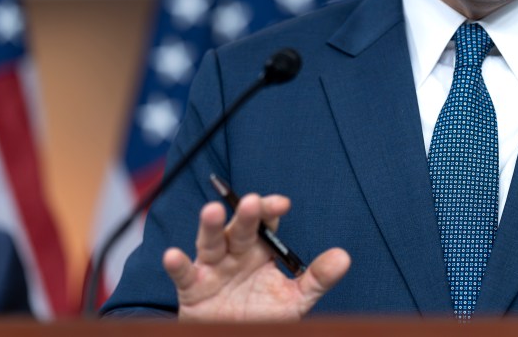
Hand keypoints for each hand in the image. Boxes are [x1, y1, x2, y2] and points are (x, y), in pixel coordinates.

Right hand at [162, 192, 350, 320]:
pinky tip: (173, 255)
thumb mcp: (294, 300)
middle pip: (240, 229)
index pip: (266, 223)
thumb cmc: (263, 316)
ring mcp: (212, 269)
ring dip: (210, 227)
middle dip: (246, 216)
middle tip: (253, 202)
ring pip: (210, 243)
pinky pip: (184, 274)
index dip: (271, 210)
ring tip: (212, 211)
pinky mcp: (193, 289)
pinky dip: (177, 264)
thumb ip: (316, 279)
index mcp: (260, 250)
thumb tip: (344, 257)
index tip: (282, 203)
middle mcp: (235, 253)